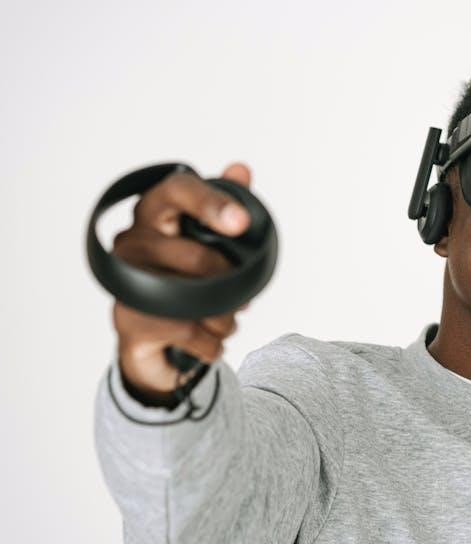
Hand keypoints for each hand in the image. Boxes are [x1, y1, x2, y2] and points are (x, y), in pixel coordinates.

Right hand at [111, 162, 253, 403]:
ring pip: (199, 299)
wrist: (156, 342)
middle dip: (232, 284)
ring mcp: (125, 281)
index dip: (212, 203)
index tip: (241, 222)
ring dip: (225, 317)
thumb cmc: (185, 280)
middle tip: (240, 297)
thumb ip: (227, 205)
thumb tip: (241, 169)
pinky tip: (208, 341)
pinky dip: (213, 343)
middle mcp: (131, 240)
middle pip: (198, 257)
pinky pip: (191, 332)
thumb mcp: (211, 243)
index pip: (178, 190)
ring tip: (222, 320)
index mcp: (154, 212)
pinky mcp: (128, 321)